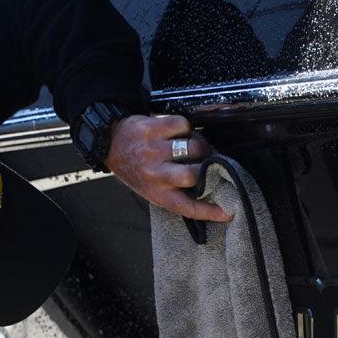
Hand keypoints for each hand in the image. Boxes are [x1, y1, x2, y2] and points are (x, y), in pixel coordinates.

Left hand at [104, 114, 232, 222]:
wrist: (110, 145)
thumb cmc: (135, 169)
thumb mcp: (152, 190)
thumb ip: (176, 193)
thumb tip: (208, 195)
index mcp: (158, 194)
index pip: (188, 208)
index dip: (210, 211)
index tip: (227, 213)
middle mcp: (156, 175)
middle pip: (194, 175)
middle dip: (208, 167)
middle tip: (209, 163)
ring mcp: (153, 150)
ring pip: (193, 147)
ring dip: (201, 145)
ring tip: (196, 146)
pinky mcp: (152, 129)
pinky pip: (183, 125)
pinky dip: (187, 128)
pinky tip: (181, 132)